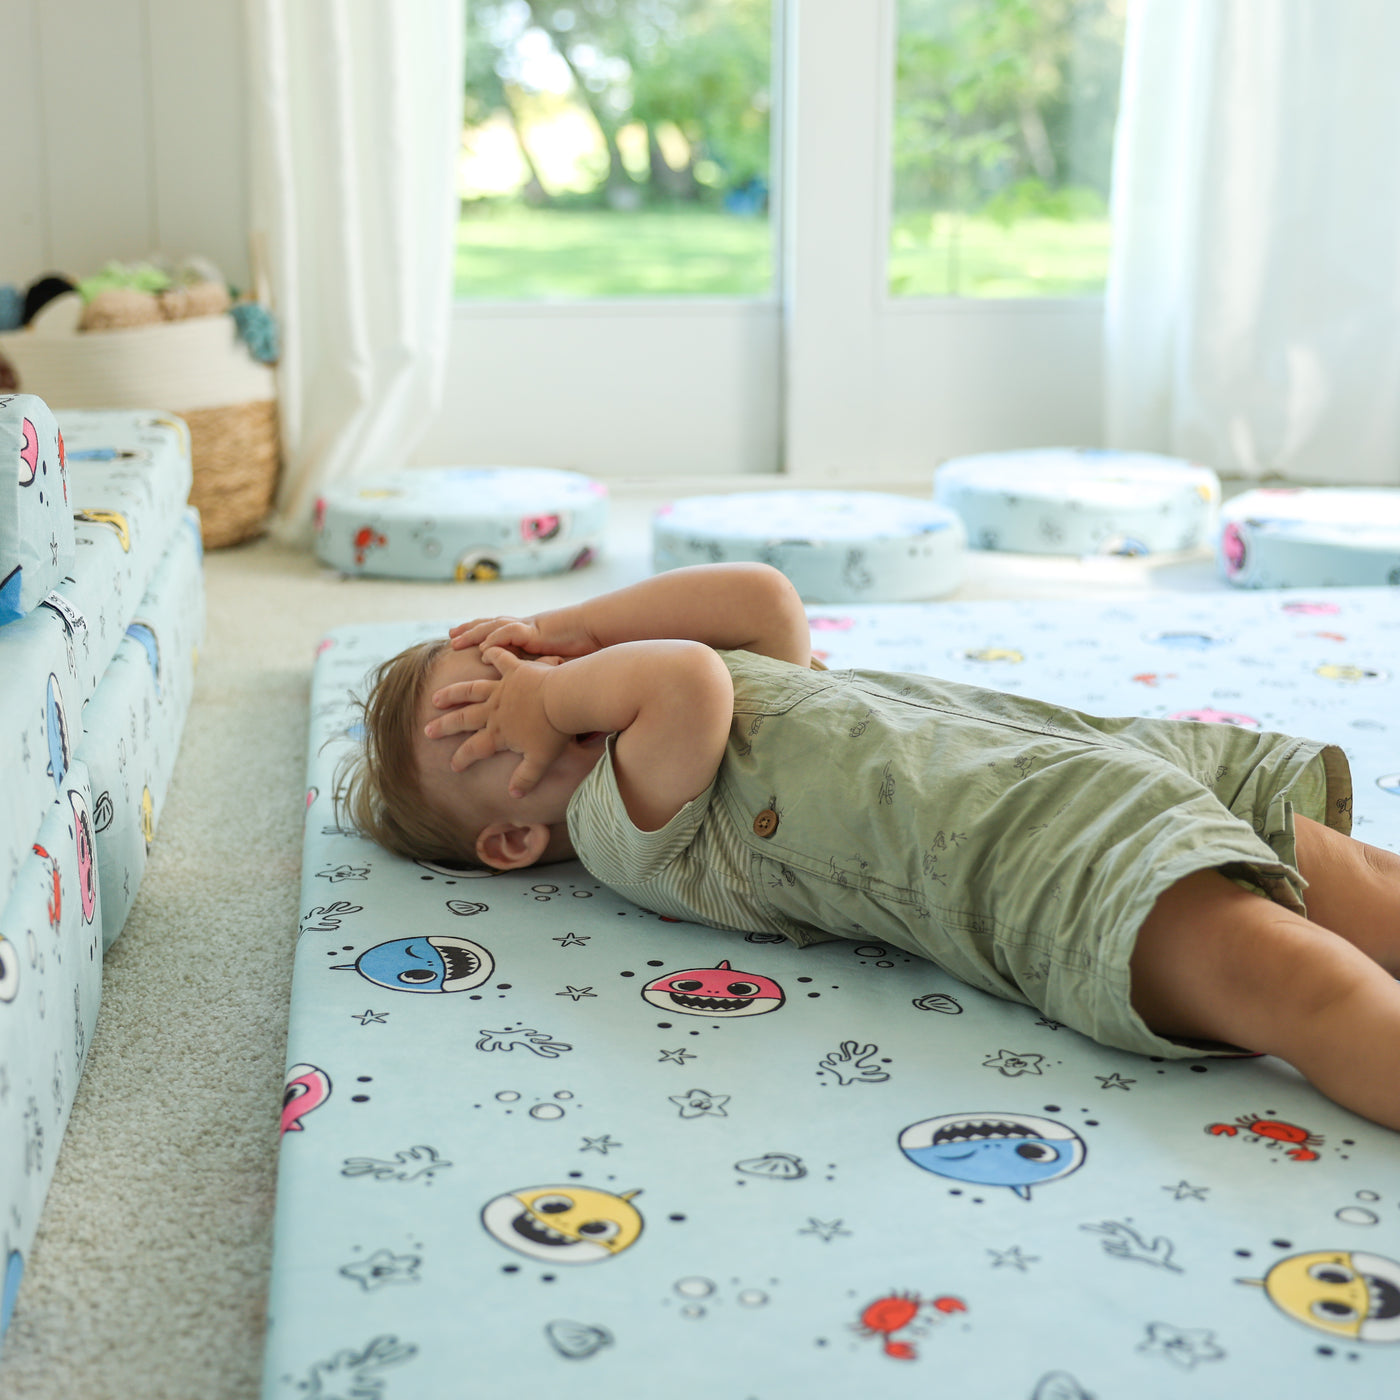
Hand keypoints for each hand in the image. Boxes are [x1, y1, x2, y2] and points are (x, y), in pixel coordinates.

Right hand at [427, 647, 570, 795]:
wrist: (563, 701)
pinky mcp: (515, 670)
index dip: (462, 758)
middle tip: (428, 730)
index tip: (453, 765)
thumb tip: (514, 795)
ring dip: (454, 694)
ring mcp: (502, 689)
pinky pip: (501, 659)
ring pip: (471, 691)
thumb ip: (526, 778)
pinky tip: (483, 651)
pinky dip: (493, 654)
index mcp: (499, 733)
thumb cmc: (554, 733)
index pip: (475, 749)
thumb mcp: (541, 761)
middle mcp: (494, 711)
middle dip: (445, 726)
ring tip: (437, 697)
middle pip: (463, 719)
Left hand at [449, 606, 598, 659]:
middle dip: (470, 630)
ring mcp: (531, 628)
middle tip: (451, 636)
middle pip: (491, 625)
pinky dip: (496, 639)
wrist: (601, 631)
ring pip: (495, 626)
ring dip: (474, 633)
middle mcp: (527, 629)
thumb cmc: (586, 648)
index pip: (501, 632)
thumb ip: (551, 674)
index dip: (483, 636)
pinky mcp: (537, 630)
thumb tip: (548, 693)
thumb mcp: (562, 663)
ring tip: (456, 641)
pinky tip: (484, 648)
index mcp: (531, 636)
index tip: (465, 642)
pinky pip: (511, 632)